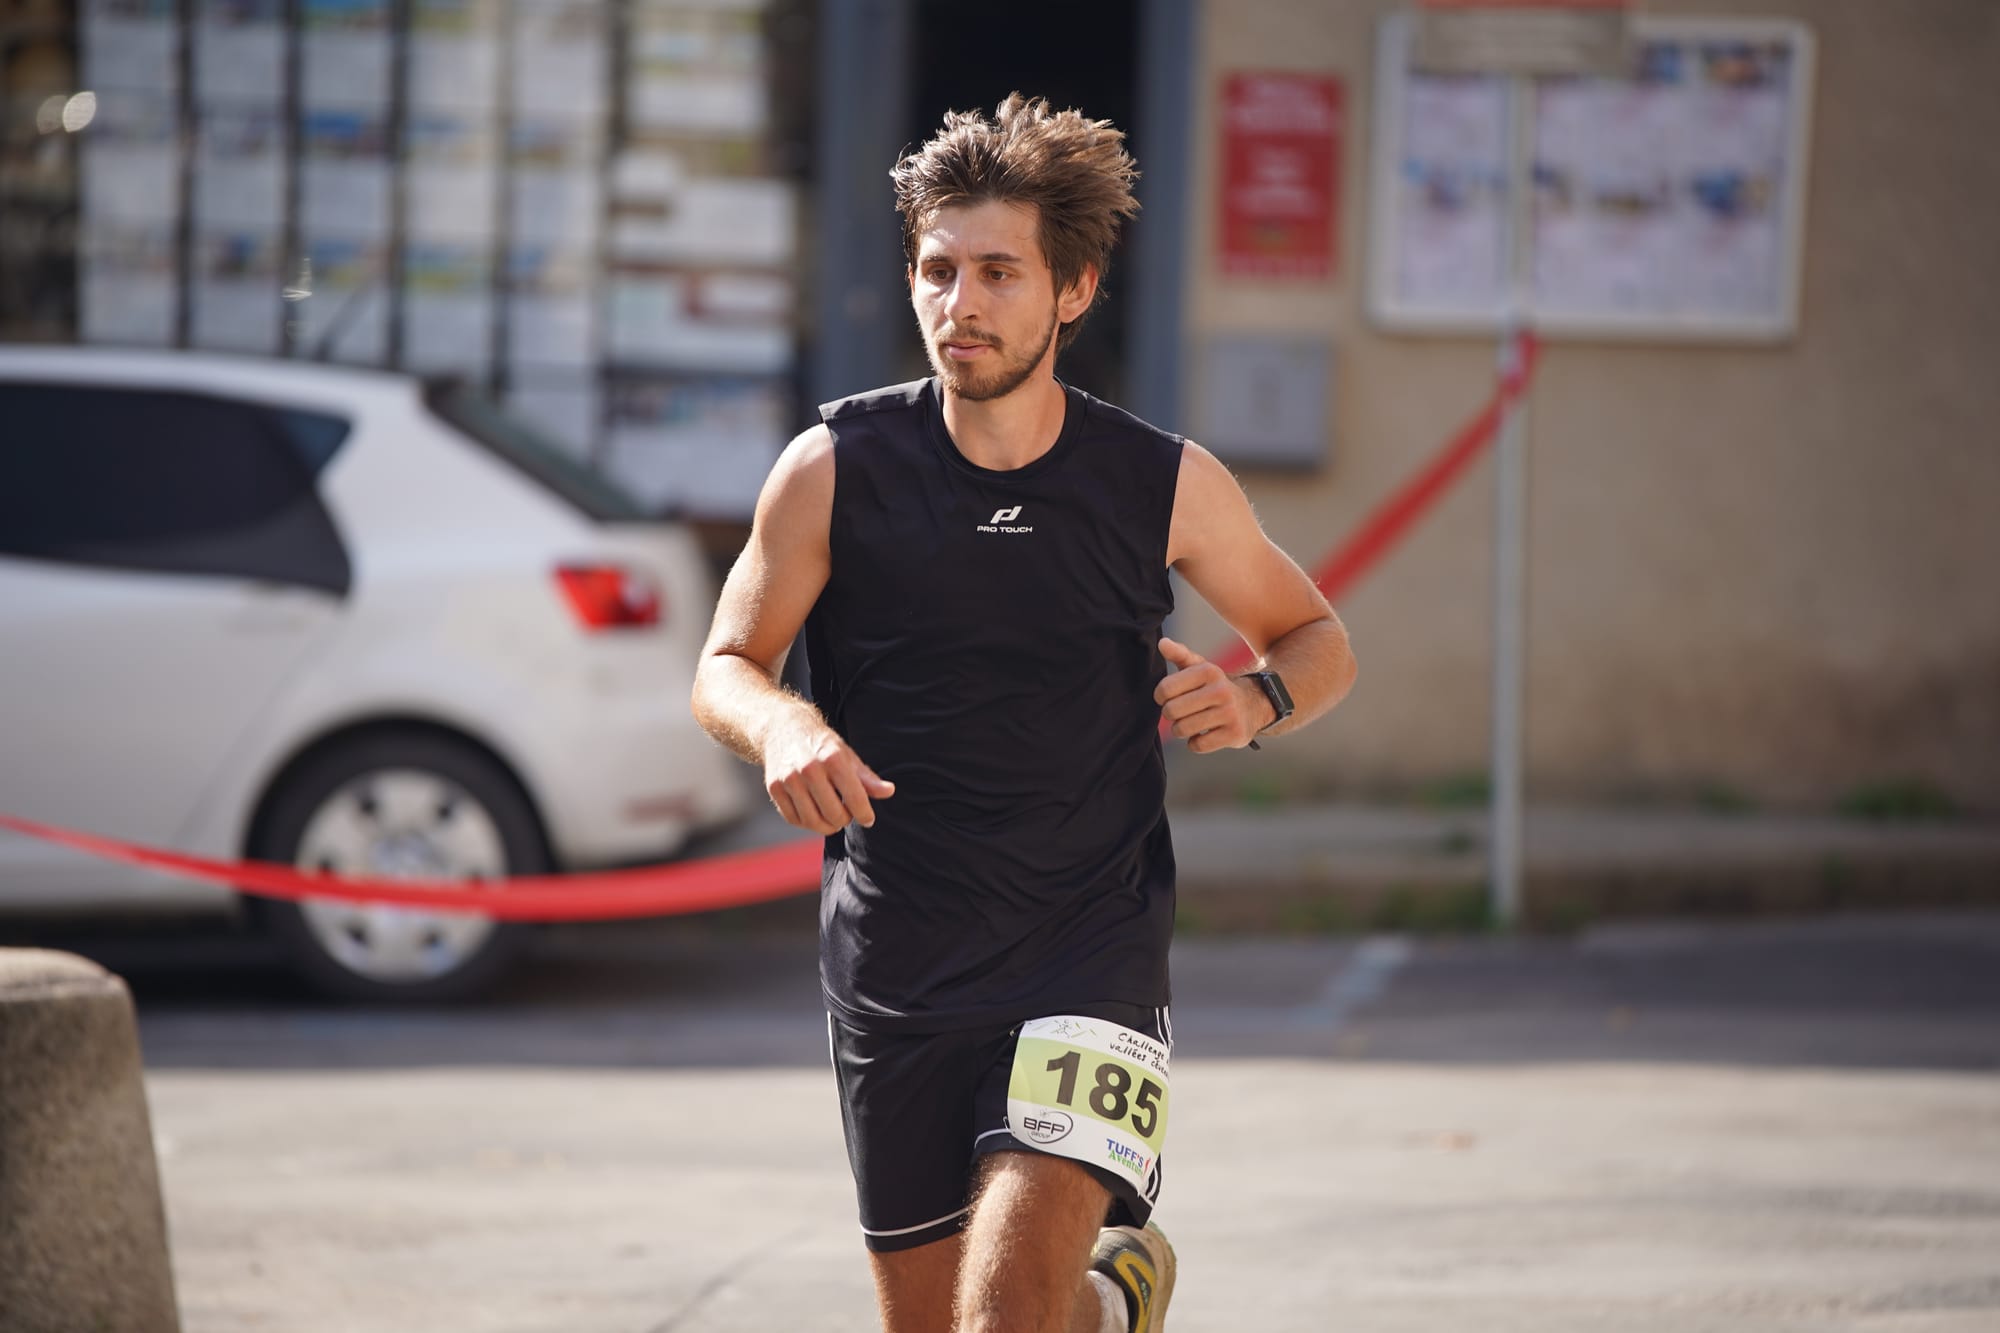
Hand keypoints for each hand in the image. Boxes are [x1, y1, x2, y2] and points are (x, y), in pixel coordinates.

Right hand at [762, 723, 894, 833]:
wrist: (782, 728)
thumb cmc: (821, 744)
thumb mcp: (847, 755)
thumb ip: (867, 777)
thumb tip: (889, 791)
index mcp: (833, 758)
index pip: (855, 798)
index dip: (865, 814)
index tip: (868, 819)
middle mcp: (810, 768)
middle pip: (834, 815)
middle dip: (845, 819)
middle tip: (847, 813)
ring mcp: (789, 779)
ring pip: (813, 821)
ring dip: (827, 826)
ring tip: (833, 817)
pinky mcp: (774, 788)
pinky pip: (794, 819)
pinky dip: (807, 823)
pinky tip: (814, 813)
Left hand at [1155, 637, 1269, 753]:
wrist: (1253, 705)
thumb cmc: (1215, 687)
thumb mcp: (1200, 668)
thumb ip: (1179, 655)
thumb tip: (1162, 643)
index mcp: (1208, 671)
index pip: (1165, 688)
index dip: (1160, 696)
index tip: (1168, 697)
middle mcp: (1220, 690)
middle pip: (1171, 711)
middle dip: (1171, 714)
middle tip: (1181, 712)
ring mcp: (1229, 713)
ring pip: (1183, 729)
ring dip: (1181, 729)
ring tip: (1191, 723)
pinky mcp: (1234, 734)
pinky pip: (1197, 745)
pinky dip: (1195, 743)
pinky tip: (1203, 734)